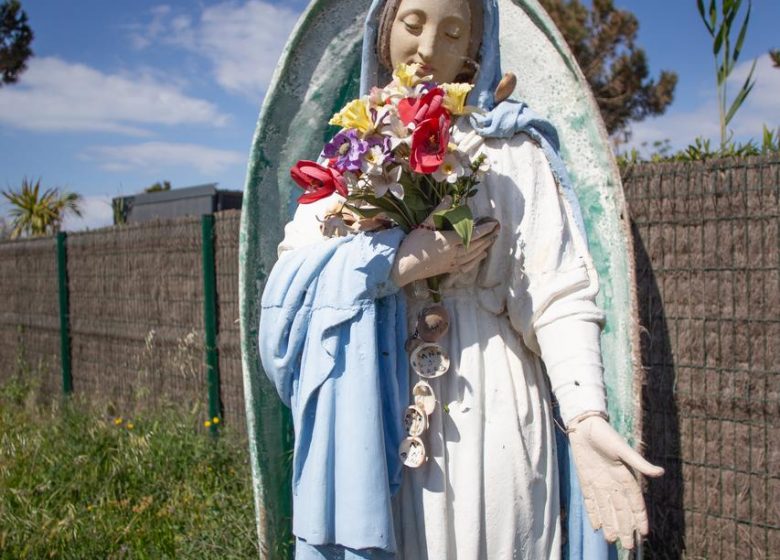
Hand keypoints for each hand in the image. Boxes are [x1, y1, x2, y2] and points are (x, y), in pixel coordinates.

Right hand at [391, 198, 499, 287]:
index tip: (494, 224)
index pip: (472, 234)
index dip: (484, 229)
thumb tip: (449, 197)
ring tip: (491, 241)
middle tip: (496, 231)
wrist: (404, 268)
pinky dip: (476, 261)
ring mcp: (452, 263)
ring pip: (473, 256)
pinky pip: (467, 266)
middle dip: (487, 238)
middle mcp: (454, 253)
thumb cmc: (412, 245)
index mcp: (449, 241)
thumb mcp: (424, 225)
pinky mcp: (448, 270)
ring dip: (484, 248)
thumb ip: (438, 211)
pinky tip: (481, 256)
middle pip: (476, 245)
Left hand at [568, 414, 664, 549]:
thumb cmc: (605, 434)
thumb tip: (660, 473)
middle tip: (628, 546)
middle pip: (621, 510)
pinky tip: (597, 527)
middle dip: (625, 527)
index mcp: (625, 476)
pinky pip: (591, 502)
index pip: (635, 501)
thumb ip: (638, 462)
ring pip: (606, 509)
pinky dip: (594, 514)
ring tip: (613, 540)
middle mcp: (613, 483)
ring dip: (610, 524)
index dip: (639, 517)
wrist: (584, 426)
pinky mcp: (586, 481)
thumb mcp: (622, 448)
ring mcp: (599, 483)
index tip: (644, 533)